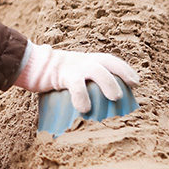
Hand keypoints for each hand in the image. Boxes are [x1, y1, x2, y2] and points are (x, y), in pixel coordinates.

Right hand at [14, 41, 138, 113]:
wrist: (33, 66)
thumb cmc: (54, 77)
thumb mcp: (73, 74)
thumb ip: (84, 84)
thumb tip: (95, 108)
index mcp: (88, 60)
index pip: (111, 61)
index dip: (125, 70)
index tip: (135, 83)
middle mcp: (85, 60)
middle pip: (108, 63)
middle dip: (122, 74)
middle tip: (129, 87)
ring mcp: (75, 66)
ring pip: (97, 71)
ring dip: (108, 82)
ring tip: (115, 97)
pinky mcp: (65, 75)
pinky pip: (77, 86)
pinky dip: (82, 97)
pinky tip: (84, 109)